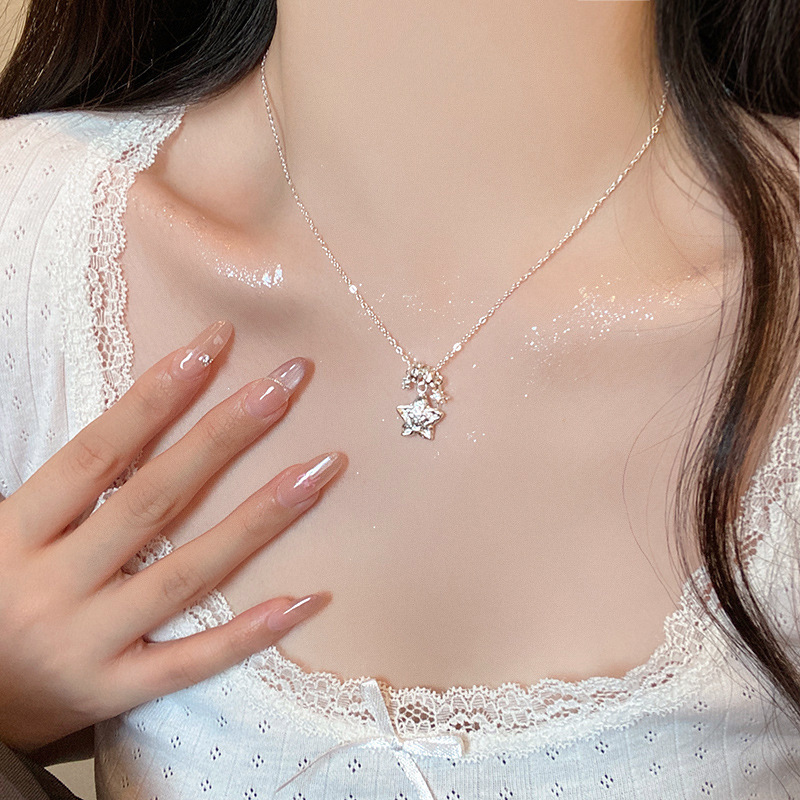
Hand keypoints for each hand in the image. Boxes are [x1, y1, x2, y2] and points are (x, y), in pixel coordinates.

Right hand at [0, 321, 344, 752]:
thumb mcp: (7, 534)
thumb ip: (69, 489)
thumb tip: (150, 415)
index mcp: (16, 534)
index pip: (98, 452)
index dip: (157, 394)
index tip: (215, 345)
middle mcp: (53, 585)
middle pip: (154, 499)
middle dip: (225, 435)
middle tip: (286, 384)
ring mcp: (88, 643)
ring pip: (188, 573)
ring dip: (261, 518)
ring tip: (322, 469)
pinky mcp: (115, 692)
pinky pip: (193, 662)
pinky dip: (250, 632)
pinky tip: (307, 598)